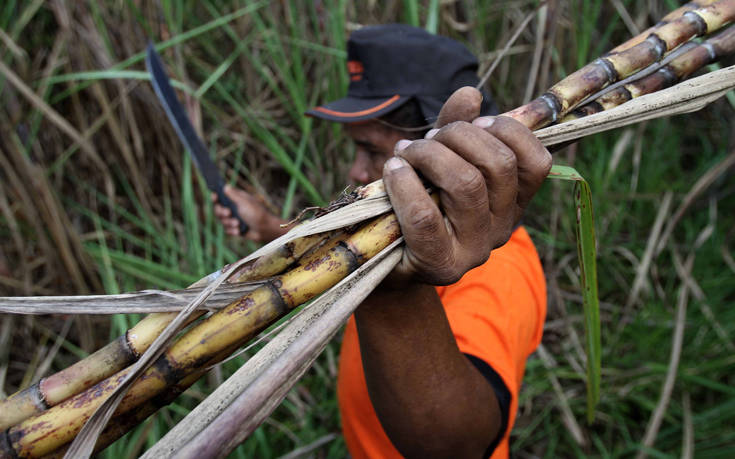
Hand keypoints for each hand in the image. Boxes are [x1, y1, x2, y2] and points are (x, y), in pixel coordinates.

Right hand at [212, 185, 286, 241]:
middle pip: (218, 209)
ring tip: (238, 224)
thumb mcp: (244, 202)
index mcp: (236, 199)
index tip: (214, 197)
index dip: (216, 197)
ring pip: (222, 221)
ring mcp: (233, 218)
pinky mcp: (234, 228)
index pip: (221, 196)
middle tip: (228, 213)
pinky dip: (232, 230)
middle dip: (222, 212)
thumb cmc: (257, 213)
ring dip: (229, 223)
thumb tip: (225, 186)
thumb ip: (233, 195)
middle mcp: (233, 208)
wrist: (265, 229)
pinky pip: (227, 230)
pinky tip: (239, 231)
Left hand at [382, 86, 550, 284]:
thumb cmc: (418, 201)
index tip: (475, 122)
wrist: (386, 257)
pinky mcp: (440, 264)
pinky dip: (404, 182)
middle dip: (458, 135)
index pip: (536, 163)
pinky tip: (392, 170)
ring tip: (405, 152)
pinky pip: (425, 214)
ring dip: (429, 154)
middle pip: (498, 166)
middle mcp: (501, 228)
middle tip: (428, 138)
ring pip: (466, 184)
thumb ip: (455, 128)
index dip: (508, 130)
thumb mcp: (439, 161)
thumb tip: (470, 93)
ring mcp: (474, 250)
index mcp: (512, 202)